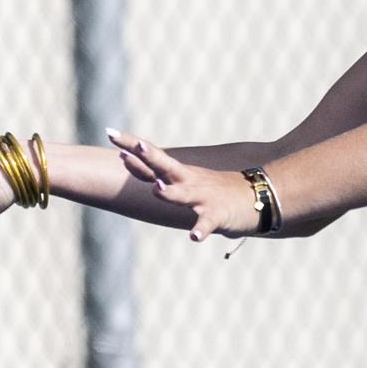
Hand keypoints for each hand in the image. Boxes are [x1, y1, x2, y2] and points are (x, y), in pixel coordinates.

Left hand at [109, 130, 258, 242]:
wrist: (258, 197)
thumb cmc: (217, 192)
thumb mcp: (187, 182)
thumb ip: (162, 180)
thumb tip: (138, 173)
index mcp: (179, 174)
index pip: (150, 157)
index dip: (130, 145)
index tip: (109, 131)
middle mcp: (188, 181)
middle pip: (163, 166)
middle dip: (146, 157)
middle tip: (129, 147)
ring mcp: (203, 198)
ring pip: (183, 195)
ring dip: (170, 192)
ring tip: (157, 189)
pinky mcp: (218, 215)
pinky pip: (207, 223)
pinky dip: (201, 229)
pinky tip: (194, 236)